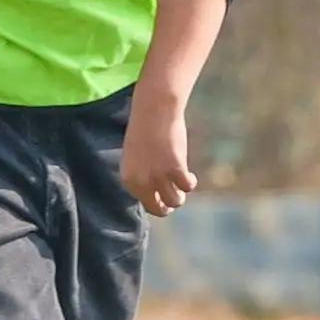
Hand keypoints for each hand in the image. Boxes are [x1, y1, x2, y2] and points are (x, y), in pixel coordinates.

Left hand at [122, 90, 196, 218]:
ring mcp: (159, 177)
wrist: (154, 111)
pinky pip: (187, 187)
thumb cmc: (145, 130)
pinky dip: (190, 182)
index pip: (144, 203)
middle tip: (176, 196)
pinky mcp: (176, 169)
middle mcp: (142, 182)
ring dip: (180, 196)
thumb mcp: (137, 158)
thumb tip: (158, 192)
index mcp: (129, 180)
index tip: (163, 196)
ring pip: (175, 201)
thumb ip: (143, 176)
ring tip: (182, 184)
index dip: (156, 201)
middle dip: (168, 205)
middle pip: (158, 208)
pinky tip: (190, 175)